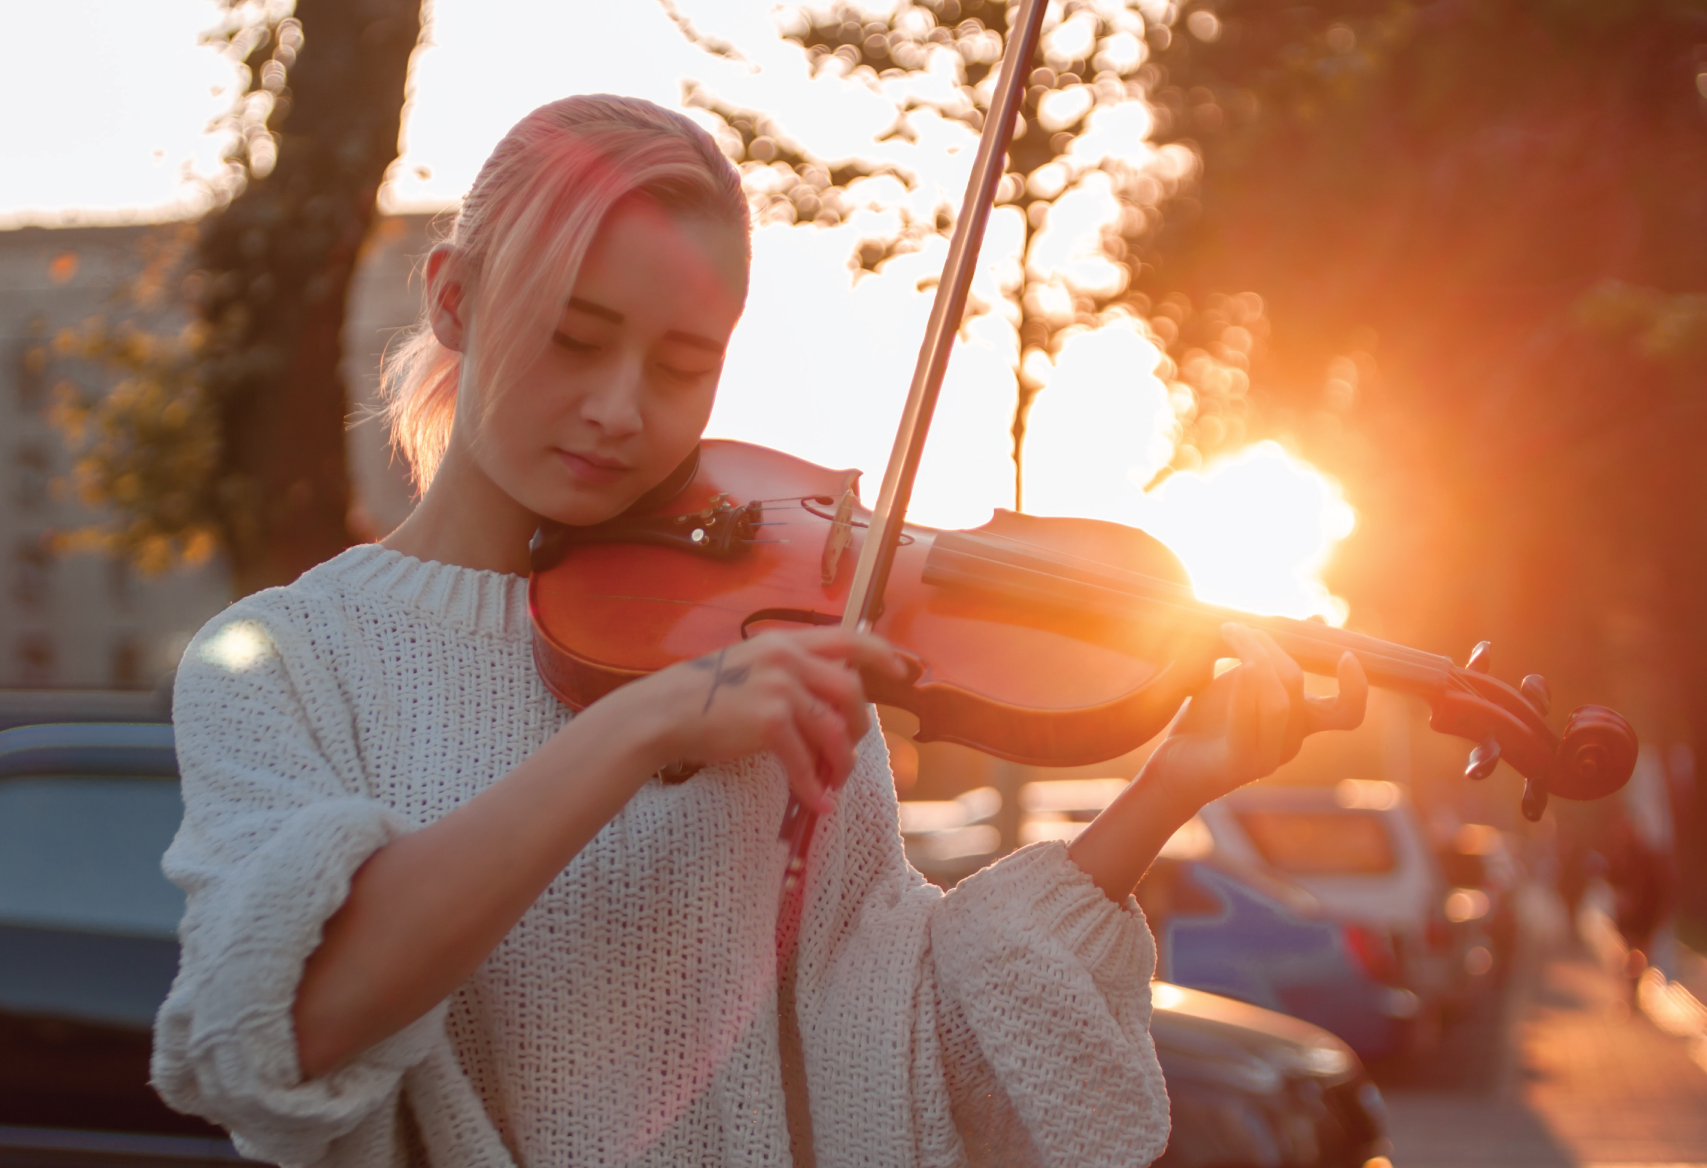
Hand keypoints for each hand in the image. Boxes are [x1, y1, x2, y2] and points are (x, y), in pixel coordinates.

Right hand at [620, 628, 907, 812]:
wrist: (662, 712)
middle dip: (860, 724)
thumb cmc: (702, 696)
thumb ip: (788, 671)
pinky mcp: (769, 722)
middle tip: (851, 748)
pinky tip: (817, 804)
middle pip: (850, 690)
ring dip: (841, 762)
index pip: (848, 638)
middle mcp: (787, 659)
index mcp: (785, 642)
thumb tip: (827, 701)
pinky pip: (805, 760)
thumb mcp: (749, 665)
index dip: (881, 653)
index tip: (904, 669)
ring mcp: (779, 689)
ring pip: (834, 729)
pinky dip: (814, 786)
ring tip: (835, 781)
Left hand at [1149, 622, 1368, 813]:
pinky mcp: (1238, 765)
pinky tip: (1230, 670)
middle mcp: (1290, 742)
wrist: (1172, 767)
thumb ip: (1276, 657)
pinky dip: (1243, 692)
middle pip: (1295, 684)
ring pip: (1277, 701)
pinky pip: (1248, 725)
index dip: (1356, 687)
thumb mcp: (1243, 681)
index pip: (1346, 713)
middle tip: (1236, 627)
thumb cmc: (1208, 722)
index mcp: (1299, 723)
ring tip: (1229, 635)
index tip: (1346, 655)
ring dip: (1253, 658)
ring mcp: (1266, 757)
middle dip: (1268, 645)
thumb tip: (1319, 619)